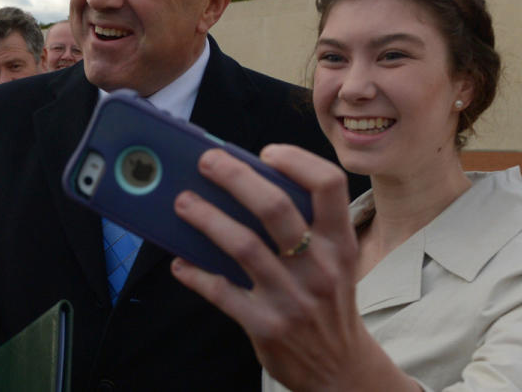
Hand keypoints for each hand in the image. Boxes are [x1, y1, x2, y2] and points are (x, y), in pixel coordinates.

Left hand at [171, 145, 417, 391]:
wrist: (342, 370)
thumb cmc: (330, 302)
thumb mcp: (338, 262)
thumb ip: (308, 227)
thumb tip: (246, 186)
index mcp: (341, 242)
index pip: (328, 184)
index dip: (296, 160)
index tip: (265, 152)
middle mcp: (320, 266)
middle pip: (275, 206)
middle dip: (235, 177)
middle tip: (207, 161)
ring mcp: (293, 298)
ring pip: (242, 244)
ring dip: (206, 218)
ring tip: (182, 202)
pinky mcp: (266, 326)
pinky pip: (221, 292)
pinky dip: (195, 274)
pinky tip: (179, 262)